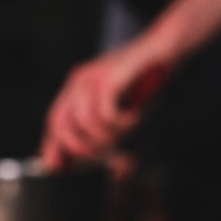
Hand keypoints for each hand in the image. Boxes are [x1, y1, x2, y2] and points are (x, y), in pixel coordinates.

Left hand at [39, 42, 166, 170]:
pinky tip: (136, 117)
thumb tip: (85, 158)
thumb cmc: (147, 83)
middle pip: (62, 126)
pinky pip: (106, 116)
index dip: (54, 147)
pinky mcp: (107, 79)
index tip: (59, 168)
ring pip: (87, 126)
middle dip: (82, 149)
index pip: (55, 123)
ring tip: (130, 128)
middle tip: (106, 155)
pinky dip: (123, 124)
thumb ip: (103, 131)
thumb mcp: (122, 110)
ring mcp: (91, 80)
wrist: (165, 51)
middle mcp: (78, 83)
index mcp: (76, 89)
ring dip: (111, 136)